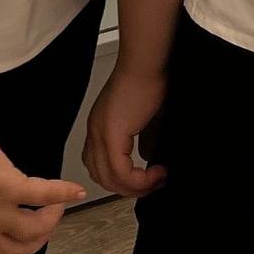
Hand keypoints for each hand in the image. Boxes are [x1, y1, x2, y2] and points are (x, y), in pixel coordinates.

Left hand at [84, 61, 167, 198]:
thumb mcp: (143, 119)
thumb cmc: (148, 81)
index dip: (121, 180)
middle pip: (103, 178)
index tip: (146, 180)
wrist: (145, 64)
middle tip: (154, 185)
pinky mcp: (111, 135)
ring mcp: (100, 134)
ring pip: (110, 179)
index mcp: (99, 128)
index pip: (99, 167)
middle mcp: (95, 133)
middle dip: (130, 188)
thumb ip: (142, 141)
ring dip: (136, 187)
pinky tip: (157, 172)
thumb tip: (147, 160)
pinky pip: (121, 172)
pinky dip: (140, 179)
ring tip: (158, 179)